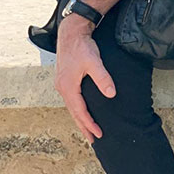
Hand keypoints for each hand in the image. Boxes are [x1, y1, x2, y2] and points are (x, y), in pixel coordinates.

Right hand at [54, 14, 115, 142]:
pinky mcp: (65, 79)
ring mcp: (62, 84)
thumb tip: (111, 94)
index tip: (99, 134)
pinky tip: (82, 111)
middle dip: (84, 127)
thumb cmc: (82, 46)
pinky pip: (72, 100)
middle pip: (74, 113)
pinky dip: (77, 109)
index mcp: (68, 87)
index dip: (90, 124)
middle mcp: (63, 88)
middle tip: (94, 140)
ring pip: (72, 107)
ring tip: (88, 130)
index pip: (80, 112)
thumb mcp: (94, 61)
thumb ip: (102, 78)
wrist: (71, 32)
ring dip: (80, 119)